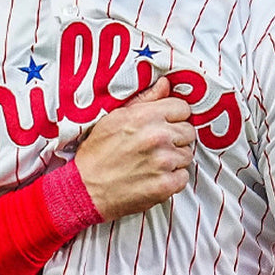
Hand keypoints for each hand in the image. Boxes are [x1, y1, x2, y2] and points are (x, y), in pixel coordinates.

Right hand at [74, 76, 195, 219]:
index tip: (165, 126)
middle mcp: (157, 136)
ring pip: (187, 155)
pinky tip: (155, 178)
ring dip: (174, 160)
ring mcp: (163, 162)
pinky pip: (184, 177)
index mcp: (144, 116)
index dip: (174, 117)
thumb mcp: (114, 118)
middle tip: (157, 147)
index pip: (182, 108)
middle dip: (176, 138)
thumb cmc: (96, 154)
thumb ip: (144, 100)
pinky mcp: (165, 185)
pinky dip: (172, 180)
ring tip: (153, 164)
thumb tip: (164, 84)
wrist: (85, 190)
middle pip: (188, 131)